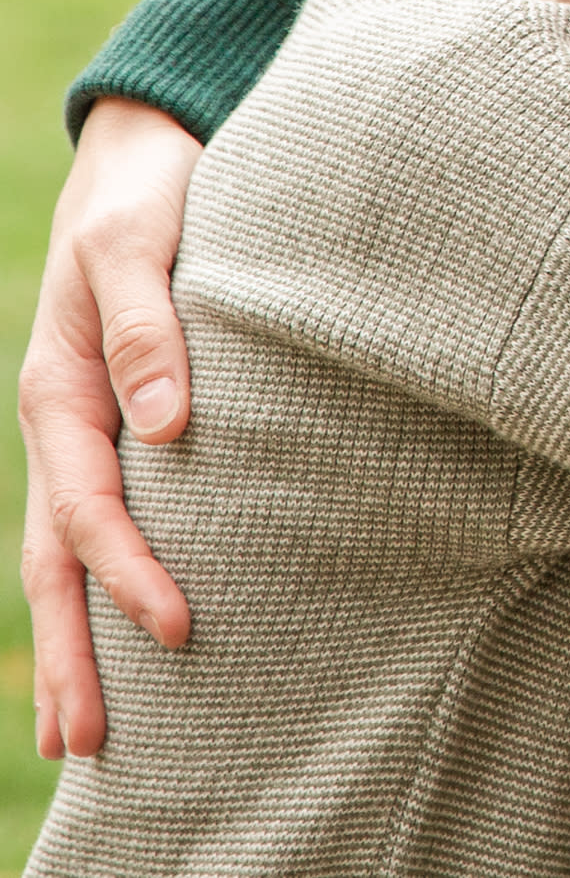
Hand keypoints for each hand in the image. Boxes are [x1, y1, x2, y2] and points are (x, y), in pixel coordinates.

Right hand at [19, 98, 205, 759]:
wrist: (147, 155)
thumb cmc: (151, 196)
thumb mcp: (144, 245)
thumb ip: (155, 328)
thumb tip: (168, 427)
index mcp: (63, 390)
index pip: (92, 510)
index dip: (131, 575)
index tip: (178, 632)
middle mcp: (67, 424)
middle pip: (59, 560)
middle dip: (73, 653)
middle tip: (85, 746)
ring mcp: (88, 432)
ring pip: (69, 555)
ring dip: (77, 641)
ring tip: (85, 735)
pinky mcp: (121, 425)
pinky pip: (101, 522)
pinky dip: (103, 586)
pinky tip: (124, 637)